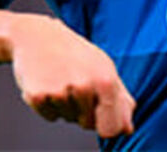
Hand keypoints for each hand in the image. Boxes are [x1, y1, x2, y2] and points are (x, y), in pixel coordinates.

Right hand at [7, 14, 134, 136]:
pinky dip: (49, 106)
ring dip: (66, 106)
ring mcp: (60, 91)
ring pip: (68, 119)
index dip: (108, 128)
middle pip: (88, 124)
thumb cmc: (76, 55)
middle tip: (78, 86)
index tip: (104, 122)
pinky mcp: (37, 95)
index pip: (111, 127)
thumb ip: (120, 99)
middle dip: (85, 112)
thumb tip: (128, 129)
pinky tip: (48, 83)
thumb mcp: (104, 69)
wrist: (38, 37)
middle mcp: (85, 86)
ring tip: (62, 80)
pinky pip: (49, 117)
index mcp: (106, 80)